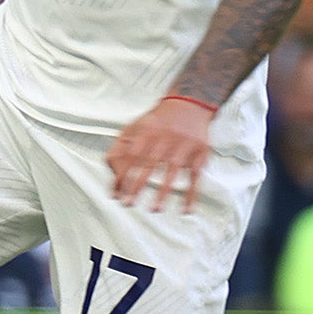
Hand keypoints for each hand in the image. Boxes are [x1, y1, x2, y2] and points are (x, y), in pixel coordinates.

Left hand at [106, 97, 214, 212]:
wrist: (189, 104)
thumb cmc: (156, 123)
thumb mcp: (133, 129)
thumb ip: (119, 150)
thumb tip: (112, 177)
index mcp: (145, 131)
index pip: (130, 156)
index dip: (122, 175)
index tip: (116, 194)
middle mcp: (165, 137)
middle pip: (149, 164)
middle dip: (137, 185)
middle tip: (128, 203)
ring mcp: (184, 144)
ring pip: (173, 170)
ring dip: (163, 191)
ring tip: (154, 209)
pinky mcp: (200, 151)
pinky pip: (196, 175)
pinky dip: (192, 193)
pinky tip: (187, 208)